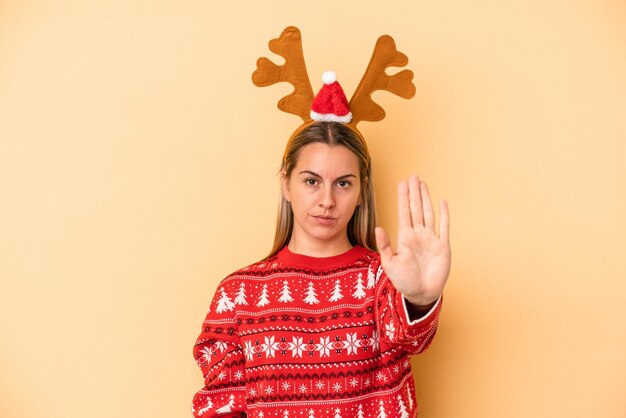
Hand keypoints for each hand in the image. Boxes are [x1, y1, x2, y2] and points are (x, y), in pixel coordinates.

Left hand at [375, 174, 450, 306]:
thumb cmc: (404, 281)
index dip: (403, 197)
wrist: (421, 294)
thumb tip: (378, 228)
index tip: (402, 183)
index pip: (404, 212)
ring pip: (428, 213)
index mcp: (405, 237)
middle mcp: (418, 235)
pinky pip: (444, 227)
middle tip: (413, 175)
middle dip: (414, 192)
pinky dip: (444, 215)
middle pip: (416, 208)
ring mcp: (431, 239)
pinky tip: (442, 202)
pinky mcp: (443, 246)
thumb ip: (384, 246)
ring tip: (423, 184)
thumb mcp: (390, 264)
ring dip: (426, 198)